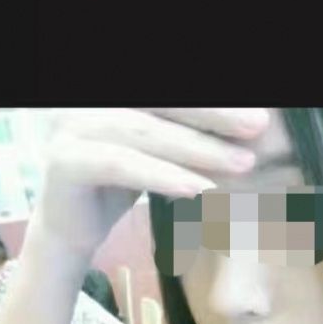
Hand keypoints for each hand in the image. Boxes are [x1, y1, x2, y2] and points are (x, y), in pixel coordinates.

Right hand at [31, 108, 269, 256]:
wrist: (72, 231)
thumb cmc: (120, 184)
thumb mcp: (164, 153)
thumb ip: (193, 135)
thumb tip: (252, 126)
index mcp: (114, 94)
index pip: (169, 93)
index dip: (212, 102)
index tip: (256, 114)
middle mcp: (89, 100)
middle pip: (161, 101)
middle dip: (214, 114)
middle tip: (257, 126)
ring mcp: (71, 125)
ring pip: (144, 130)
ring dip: (197, 148)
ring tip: (241, 164)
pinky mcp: (65, 160)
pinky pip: (121, 164)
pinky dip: (162, 175)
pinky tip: (199, 189)